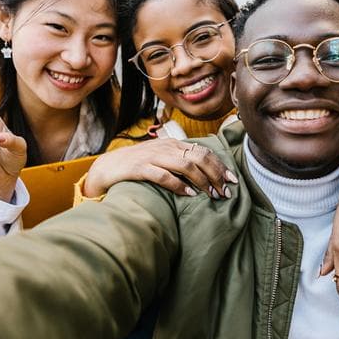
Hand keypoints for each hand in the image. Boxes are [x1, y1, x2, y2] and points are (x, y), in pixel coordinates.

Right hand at [83, 138, 238, 197]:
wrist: (106, 168)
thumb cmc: (137, 166)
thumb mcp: (161, 159)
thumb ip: (180, 162)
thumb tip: (205, 175)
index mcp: (173, 144)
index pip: (203, 151)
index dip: (219, 165)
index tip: (232, 180)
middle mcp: (165, 148)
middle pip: (199, 157)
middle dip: (215, 174)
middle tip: (225, 191)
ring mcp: (152, 157)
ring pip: (185, 165)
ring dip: (202, 180)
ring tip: (211, 194)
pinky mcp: (140, 168)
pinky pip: (163, 175)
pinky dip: (179, 185)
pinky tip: (189, 194)